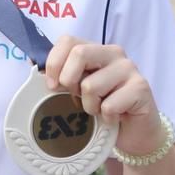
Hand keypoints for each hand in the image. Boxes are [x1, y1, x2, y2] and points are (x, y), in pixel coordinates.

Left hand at [44, 35, 165, 155]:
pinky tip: (114, 118)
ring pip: (91, 85)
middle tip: (75, 97)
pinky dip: (106, 117)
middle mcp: (114, 53)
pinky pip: (109, 105)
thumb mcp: (78, 90)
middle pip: (79, 53)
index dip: (54, 62)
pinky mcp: (141, 88)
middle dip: (68, 80)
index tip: (51, 85)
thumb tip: (34, 64)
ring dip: (89, 106)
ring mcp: (129, 69)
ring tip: (99, 110)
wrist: (135, 134)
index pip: (68, 40)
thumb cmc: (102, 109)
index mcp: (95, 49)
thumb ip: (61, 76)